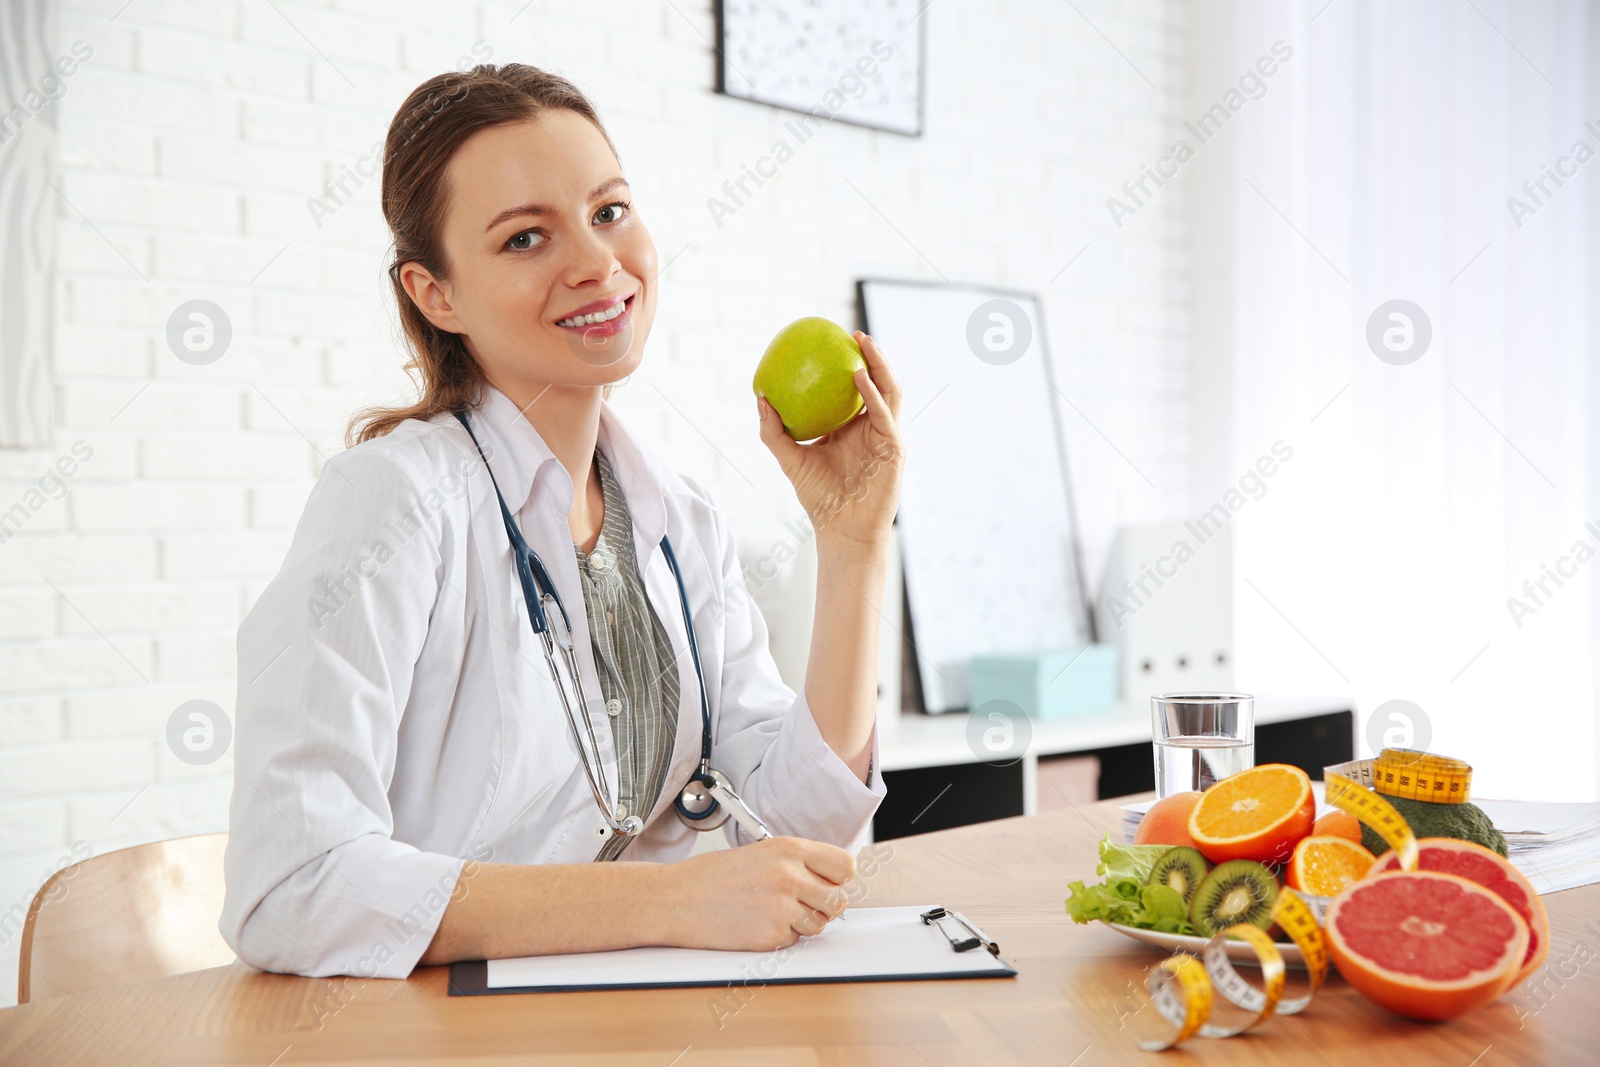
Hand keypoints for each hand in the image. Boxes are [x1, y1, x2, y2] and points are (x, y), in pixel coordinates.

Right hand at [659, 836, 855, 950]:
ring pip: (820, 924)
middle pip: (840, 899)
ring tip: (773, 912)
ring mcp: (782, 907)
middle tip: (803, 903)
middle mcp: (790, 876)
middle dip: (825, 904)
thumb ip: (796, 862)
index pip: (845, 865)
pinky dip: (780, 936)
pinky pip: (794, 940)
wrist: (675, 899)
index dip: (840, 877)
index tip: (830, 882)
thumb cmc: (712, 875)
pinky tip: (756, 923)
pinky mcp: (771, 935)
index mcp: (789, 849)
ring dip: (803, 923)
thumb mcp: (760, 852)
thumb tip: (829, 878)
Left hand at [756, 332, 904, 551]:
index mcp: (853, 430)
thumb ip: (775, 432)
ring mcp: (886, 437)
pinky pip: (883, 414)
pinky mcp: (894, 448)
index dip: (850, 366)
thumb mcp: (791, 460)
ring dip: (879, 366)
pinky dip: (872, 394)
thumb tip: (760, 399)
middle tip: (854, 334)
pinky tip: (858, 377)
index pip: (856, 392)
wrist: (842, 529)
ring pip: (889, 392)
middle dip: (872, 357)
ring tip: (864, 344)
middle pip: (879, 385)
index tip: (834, 343)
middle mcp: (873, 429)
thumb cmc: (819, 499)